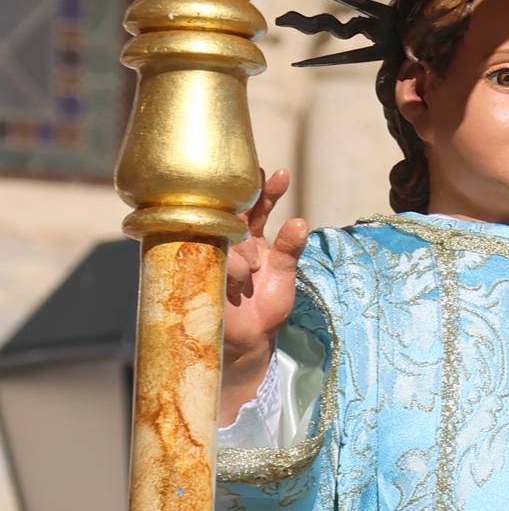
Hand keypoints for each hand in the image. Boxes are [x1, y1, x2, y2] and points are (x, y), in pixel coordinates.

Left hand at [220, 168, 307, 418]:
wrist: (242, 338)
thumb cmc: (215, 315)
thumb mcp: (212, 295)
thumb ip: (226, 273)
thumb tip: (242, 258)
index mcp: (207, 245)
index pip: (210, 220)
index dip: (216, 208)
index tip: (218, 187)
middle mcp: (231, 241)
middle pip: (238, 208)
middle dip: (247, 192)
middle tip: (256, 172)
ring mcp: (256, 249)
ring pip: (262, 216)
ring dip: (270, 196)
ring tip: (280, 177)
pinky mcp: (280, 262)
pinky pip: (289, 245)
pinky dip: (294, 235)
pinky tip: (299, 224)